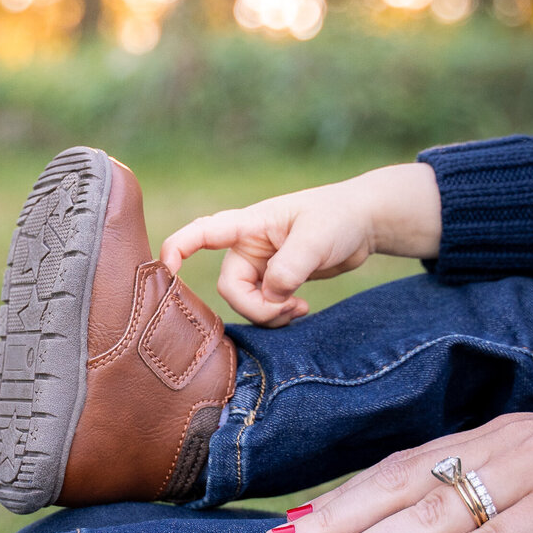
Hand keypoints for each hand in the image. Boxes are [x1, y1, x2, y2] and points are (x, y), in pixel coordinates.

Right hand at [160, 163, 441, 325]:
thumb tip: (270, 297)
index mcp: (249, 225)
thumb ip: (290, 268)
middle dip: (257, 307)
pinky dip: (279, 315)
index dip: (178, 250)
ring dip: (270, 314)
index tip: (166, 271)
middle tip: (289, 309)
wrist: (365, 222)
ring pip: (246, 302)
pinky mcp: (274, 281)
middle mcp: (247, 247)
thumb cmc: (339, 217)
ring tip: (300, 309)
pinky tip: (302, 309)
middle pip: (230, 288)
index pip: (202, 233)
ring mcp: (259, 266)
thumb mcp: (317, 239)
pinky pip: (263, 308)